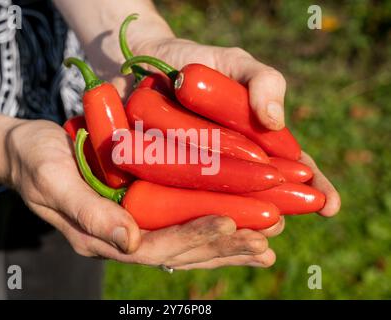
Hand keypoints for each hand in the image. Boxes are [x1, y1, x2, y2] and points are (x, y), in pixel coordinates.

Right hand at [6, 119, 282, 268]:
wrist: (24, 151)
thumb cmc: (35, 161)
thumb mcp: (54, 182)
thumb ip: (88, 213)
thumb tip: (130, 240)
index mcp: (103, 236)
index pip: (157, 244)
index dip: (195, 235)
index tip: (232, 222)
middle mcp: (122, 238)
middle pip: (180, 249)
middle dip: (224, 246)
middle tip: (266, 240)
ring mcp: (131, 227)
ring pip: (185, 242)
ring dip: (226, 243)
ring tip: (265, 242)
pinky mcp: (137, 211)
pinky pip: (178, 224)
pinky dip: (209, 227)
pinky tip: (238, 224)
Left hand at [129, 38, 340, 216]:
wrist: (150, 60)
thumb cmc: (201, 63)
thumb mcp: (237, 65)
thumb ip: (264, 82)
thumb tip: (275, 120)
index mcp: (258, 142)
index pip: (293, 169)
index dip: (314, 188)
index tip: (329, 206)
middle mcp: (233, 163)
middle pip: (261, 195)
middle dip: (274, 212)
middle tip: (276, 223)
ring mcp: (201, 173)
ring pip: (224, 205)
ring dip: (237, 221)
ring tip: (246, 231)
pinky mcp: (166, 177)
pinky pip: (181, 199)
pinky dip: (192, 213)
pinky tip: (200, 224)